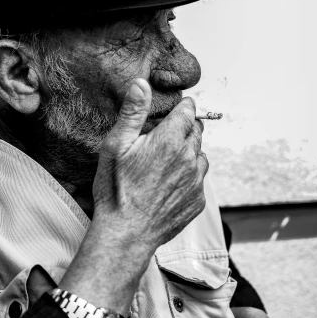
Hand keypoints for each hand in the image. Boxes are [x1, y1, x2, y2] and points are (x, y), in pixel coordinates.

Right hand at [92, 77, 207, 252]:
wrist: (125, 234)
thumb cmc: (116, 190)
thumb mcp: (116, 146)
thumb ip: (133, 112)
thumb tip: (141, 83)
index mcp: (169, 141)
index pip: (188, 111)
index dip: (182, 107)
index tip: (176, 109)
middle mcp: (189, 158)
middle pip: (197, 131)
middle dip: (185, 127)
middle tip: (166, 135)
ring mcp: (196, 181)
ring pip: (200, 155)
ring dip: (189, 152)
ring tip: (166, 160)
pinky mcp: (198, 200)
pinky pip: (199, 179)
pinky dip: (189, 176)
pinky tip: (168, 182)